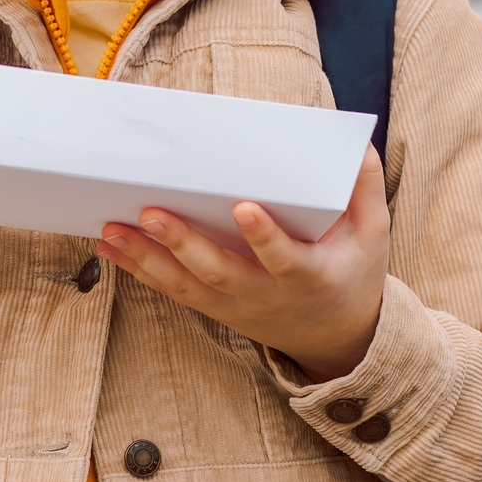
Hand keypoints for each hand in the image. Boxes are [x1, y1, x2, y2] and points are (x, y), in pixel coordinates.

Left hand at [97, 146, 390, 381]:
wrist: (336, 338)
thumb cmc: (351, 273)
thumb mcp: (372, 235)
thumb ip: (364, 189)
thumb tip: (356, 142)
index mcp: (309, 276)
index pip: (285, 259)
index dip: (265, 237)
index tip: (244, 208)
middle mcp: (265, 295)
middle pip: (219, 273)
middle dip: (183, 244)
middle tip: (151, 213)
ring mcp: (235, 305)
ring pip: (185, 285)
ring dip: (145, 258)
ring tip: (110, 229)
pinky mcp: (214, 307)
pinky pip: (172, 289)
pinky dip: (138, 269)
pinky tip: (108, 246)